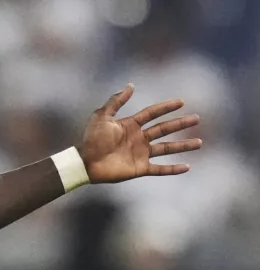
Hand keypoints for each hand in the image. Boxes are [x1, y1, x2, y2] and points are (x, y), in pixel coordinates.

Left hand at [79, 84, 202, 182]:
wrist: (85, 162)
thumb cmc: (91, 139)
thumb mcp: (102, 116)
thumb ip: (116, 101)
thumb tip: (131, 85)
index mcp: (130, 125)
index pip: (152, 114)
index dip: (166, 107)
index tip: (181, 102)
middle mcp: (138, 138)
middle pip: (164, 129)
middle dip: (180, 124)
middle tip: (197, 118)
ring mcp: (140, 154)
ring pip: (167, 148)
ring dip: (183, 145)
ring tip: (200, 142)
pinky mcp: (139, 168)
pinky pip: (160, 169)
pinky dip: (172, 169)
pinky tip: (187, 167)